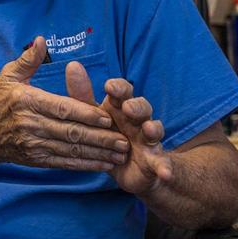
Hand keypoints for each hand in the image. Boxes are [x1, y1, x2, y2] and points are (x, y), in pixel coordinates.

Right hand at [0, 37, 129, 171]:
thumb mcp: (8, 76)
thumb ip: (27, 60)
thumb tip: (41, 40)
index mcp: (27, 102)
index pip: (61, 108)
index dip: (85, 114)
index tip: (107, 117)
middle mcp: (31, 125)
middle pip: (70, 132)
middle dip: (99, 137)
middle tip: (124, 139)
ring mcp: (34, 144)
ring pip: (71, 150)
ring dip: (97, 153)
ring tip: (120, 154)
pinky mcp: (36, 159)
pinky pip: (64, 163)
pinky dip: (85, 165)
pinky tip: (103, 164)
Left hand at [65, 64, 172, 195]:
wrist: (130, 169)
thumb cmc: (109, 136)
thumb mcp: (95, 118)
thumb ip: (83, 96)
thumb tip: (72, 65)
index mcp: (121, 108)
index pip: (123, 92)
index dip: (118, 88)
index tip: (109, 87)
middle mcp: (137, 120)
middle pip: (141, 107)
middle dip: (136, 106)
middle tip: (128, 107)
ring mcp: (149, 140)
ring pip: (155, 129)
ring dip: (154, 128)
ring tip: (150, 130)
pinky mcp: (155, 161)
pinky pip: (162, 163)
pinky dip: (165, 168)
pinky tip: (165, 173)